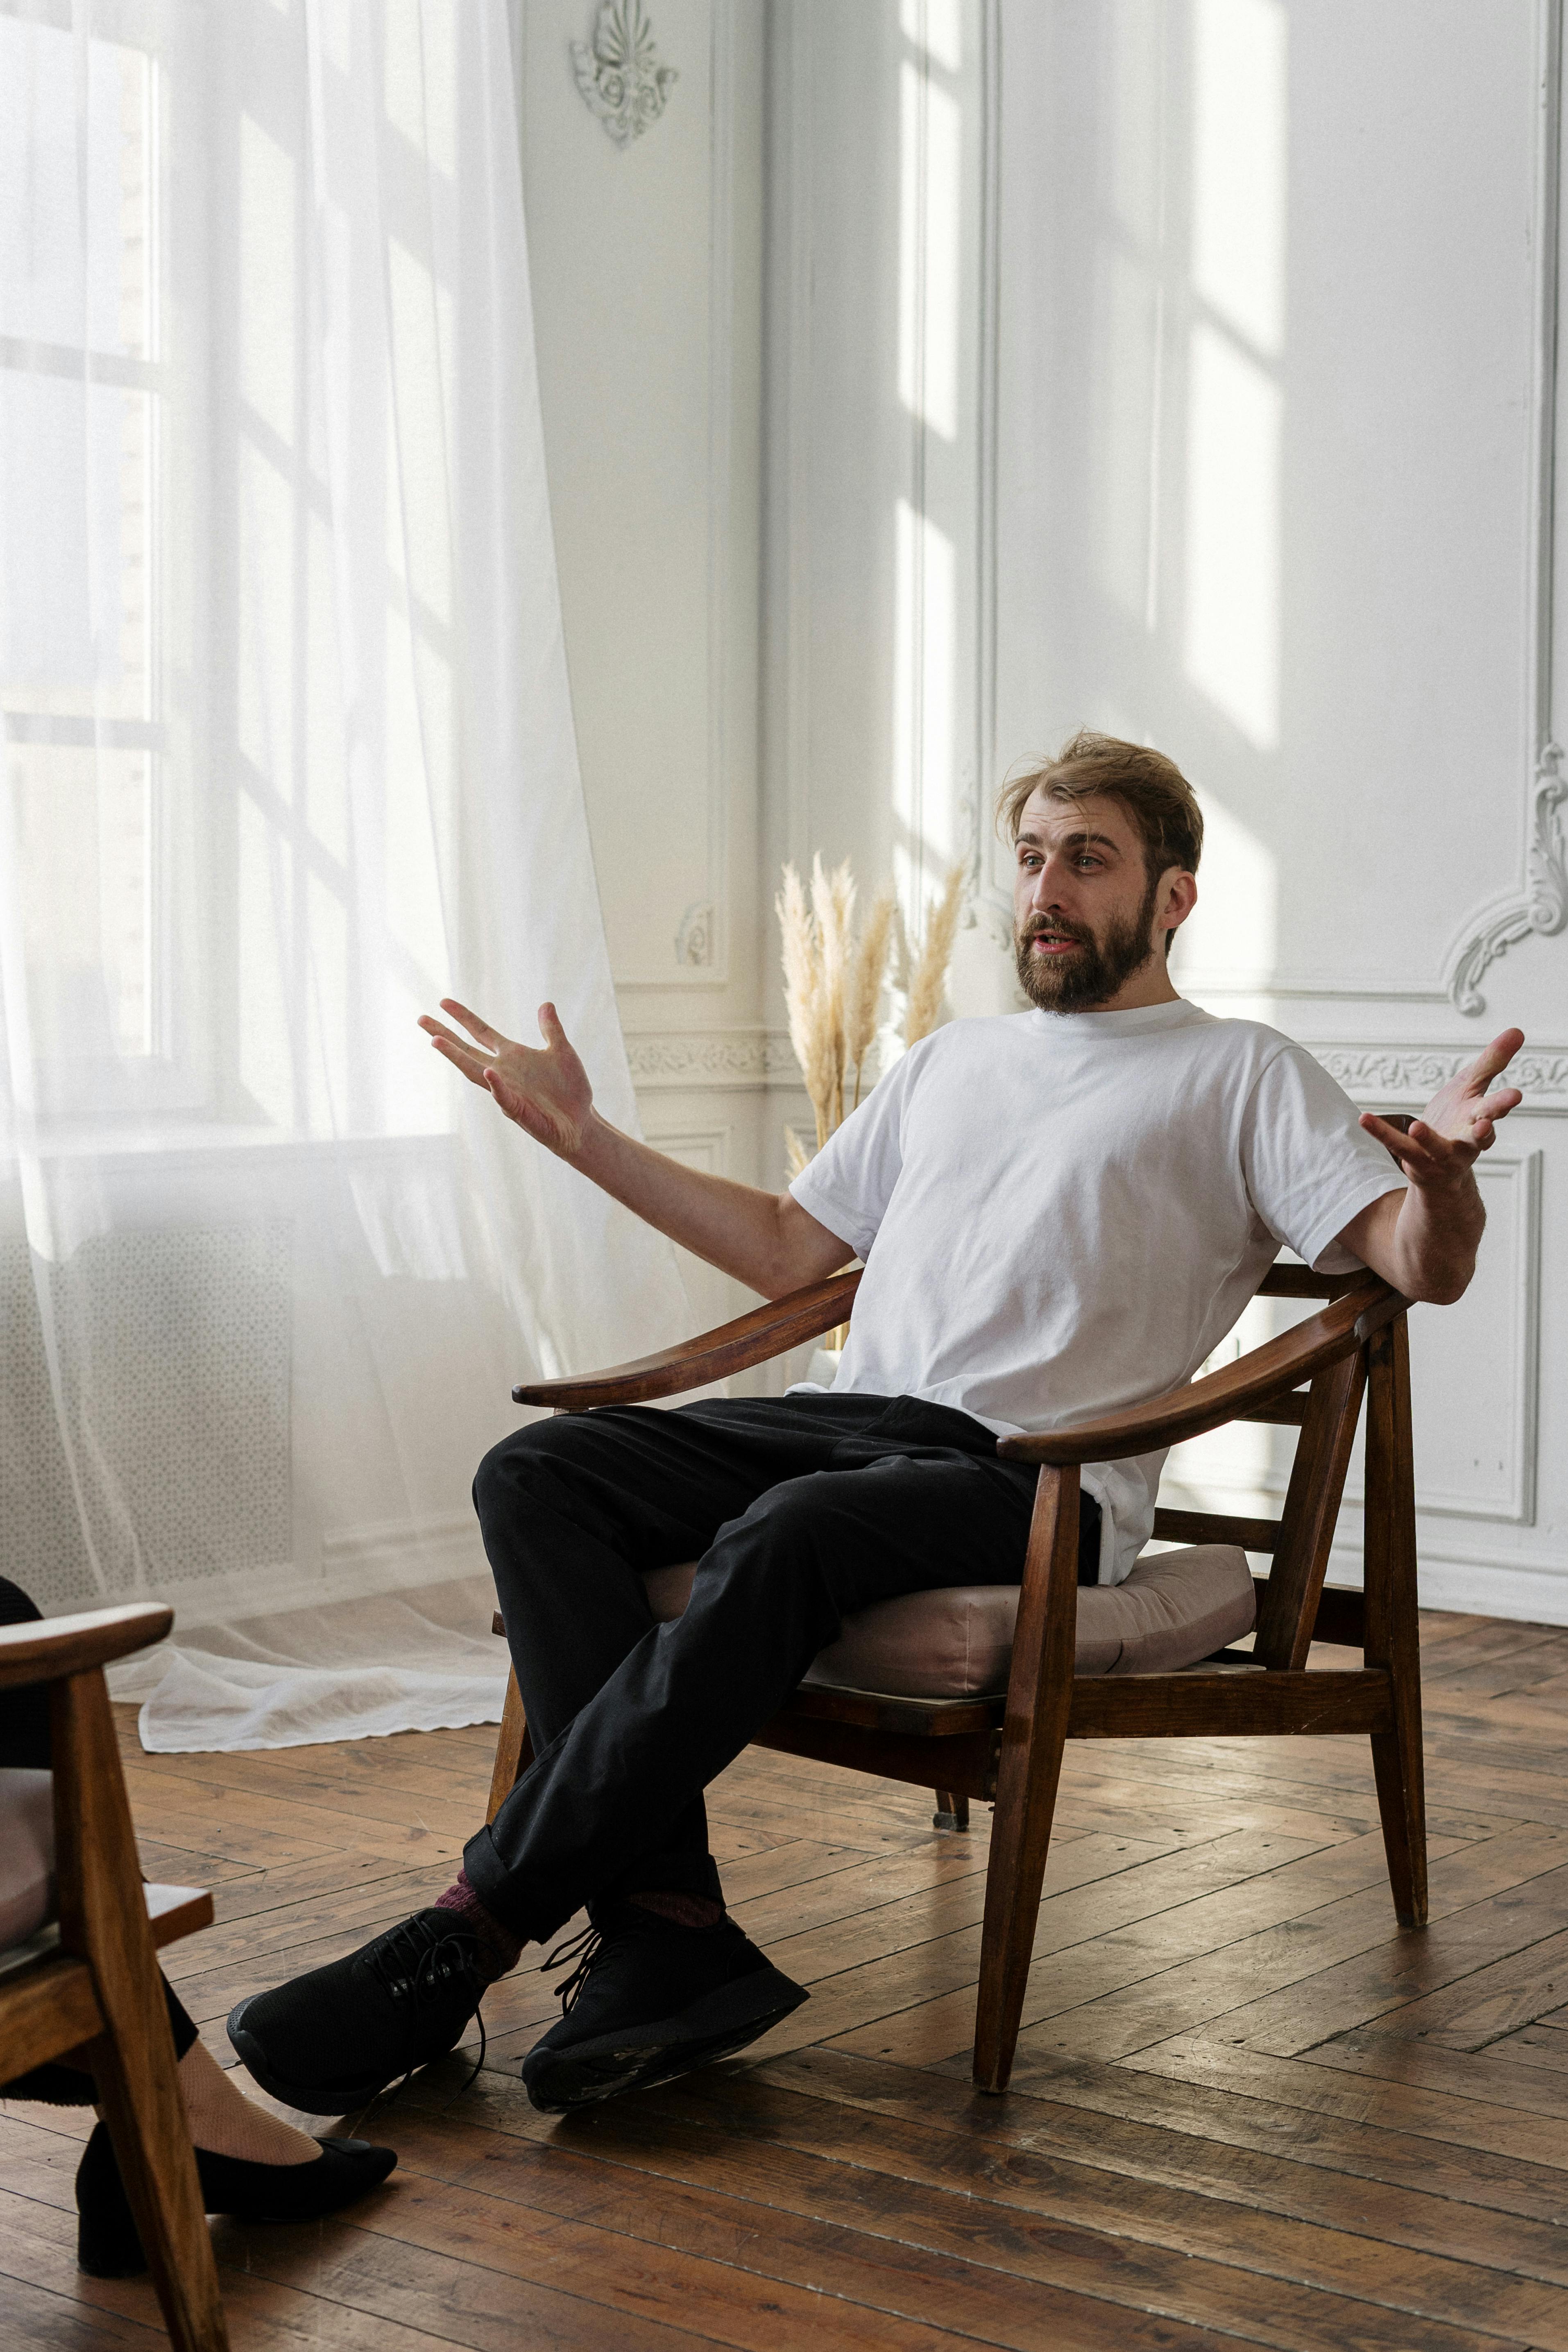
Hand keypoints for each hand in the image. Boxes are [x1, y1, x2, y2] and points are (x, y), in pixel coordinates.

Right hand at [418, 998, 593, 1159]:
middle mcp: (503, 1072)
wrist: (581, 1121)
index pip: (481, 1033)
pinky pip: (504, 1098)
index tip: (443, 1002)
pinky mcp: (519, 1111)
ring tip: (436, 1041)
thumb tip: (545, 1003)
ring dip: (457, 1057)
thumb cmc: (569, 1089)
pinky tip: (488, 1072)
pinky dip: (496, 1087)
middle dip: (444, 1036)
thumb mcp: (561, 1051)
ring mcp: (508, 1091)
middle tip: (421, 1019)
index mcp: (512, 1057)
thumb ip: (551, 1029)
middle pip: (467, 1051)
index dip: (463, 1018)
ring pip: (476, 1073)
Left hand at [1358, 1025, 1522, 1190]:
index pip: (1495, 1110)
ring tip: (1418, 1127)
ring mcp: (1441, 1155)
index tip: (1515, 1095)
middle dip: (1484, 1131)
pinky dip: (1381, 1133)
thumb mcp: (1472, 1086)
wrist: (1440, 1163)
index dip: (1504, 1103)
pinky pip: (1397, 1145)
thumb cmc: (1459, 1119)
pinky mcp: (1415, 1160)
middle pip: (1477, 1137)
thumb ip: (1492, 1062)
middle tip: (1486, 1125)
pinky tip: (1365, 1118)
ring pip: (1437, 1148)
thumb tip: (1518, 1031)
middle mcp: (1466, 1142)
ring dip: (1428, 1139)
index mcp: (1480, 1119)